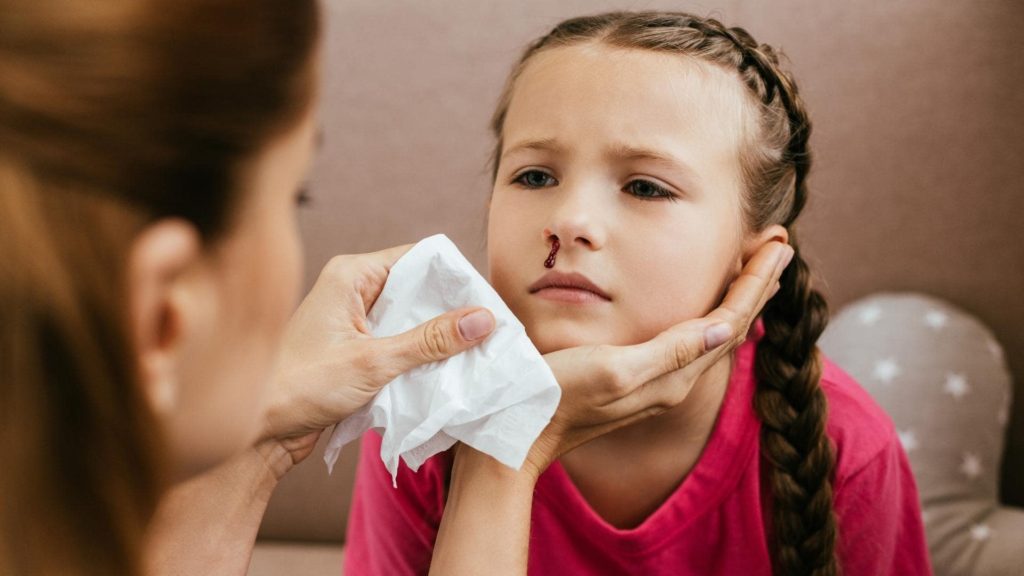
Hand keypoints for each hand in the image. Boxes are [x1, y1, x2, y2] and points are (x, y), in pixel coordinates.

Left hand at [260, 244, 495, 467]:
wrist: (258, 431)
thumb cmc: (301, 386)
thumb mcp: (374, 361)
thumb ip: (430, 340)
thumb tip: (483, 319)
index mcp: (351, 275)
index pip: (418, 258)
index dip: (454, 277)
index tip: (487, 300)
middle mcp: (354, 290)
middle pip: (418, 289)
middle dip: (452, 311)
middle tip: (490, 331)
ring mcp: (355, 321)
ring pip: (411, 319)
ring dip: (438, 338)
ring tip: (477, 352)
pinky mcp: (357, 350)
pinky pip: (400, 344)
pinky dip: (421, 356)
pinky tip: (447, 371)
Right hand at [523, 241, 792, 477]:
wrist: (522, 429)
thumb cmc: (559, 393)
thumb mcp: (614, 369)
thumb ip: (670, 351)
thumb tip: (724, 324)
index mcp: (675, 375)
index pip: (731, 320)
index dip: (756, 280)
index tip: (778, 241)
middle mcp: (675, 381)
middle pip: (731, 324)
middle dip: (757, 283)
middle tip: (778, 244)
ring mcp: (658, 383)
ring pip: (714, 332)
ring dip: (739, 297)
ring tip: (756, 269)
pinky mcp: (641, 380)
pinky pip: (693, 341)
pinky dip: (711, 313)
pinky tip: (709, 308)